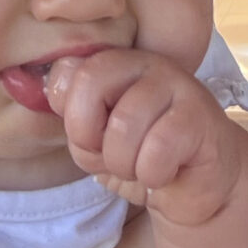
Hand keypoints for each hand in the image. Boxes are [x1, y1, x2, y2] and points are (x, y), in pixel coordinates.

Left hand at [48, 48, 244, 229]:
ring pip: (123, 125)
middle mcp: (145, 62)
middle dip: (91, 138)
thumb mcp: (97, 140)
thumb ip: (73, 114)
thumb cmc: (144, 157)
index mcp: (115, 62)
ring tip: (142, 166)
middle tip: (112, 156)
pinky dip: (153, 175)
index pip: (68, 73)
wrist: (199, 185)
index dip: (73, 120)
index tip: (93, 140)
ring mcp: (176, 84)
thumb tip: (46, 85)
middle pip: (90, 83)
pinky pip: (157, 149)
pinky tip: (165, 172)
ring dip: (125, 164)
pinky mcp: (201, 115)